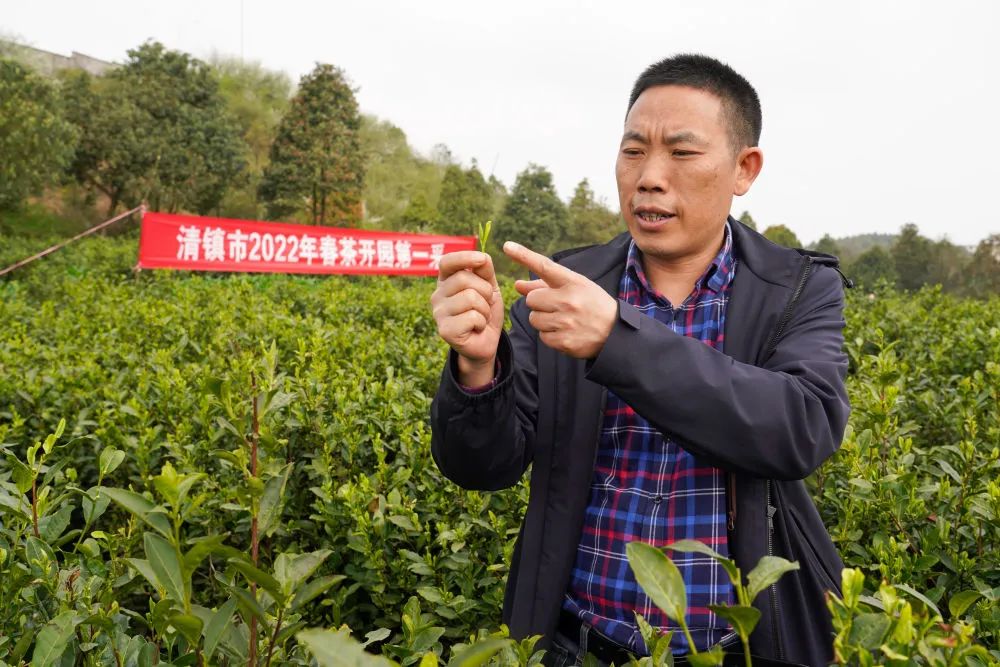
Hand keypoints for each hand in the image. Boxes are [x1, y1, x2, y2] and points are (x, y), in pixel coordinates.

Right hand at [430, 251, 504, 385]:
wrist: (485, 341)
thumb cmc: (484, 311)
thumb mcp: (489, 287)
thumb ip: (485, 271)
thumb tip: (482, 257)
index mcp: (445, 281)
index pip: (447, 262)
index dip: (464, 257)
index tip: (482, 259)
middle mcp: (437, 295)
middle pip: (463, 279)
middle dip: (484, 291)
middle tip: (485, 304)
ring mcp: (438, 313)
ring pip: (470, 298)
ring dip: (485, 309)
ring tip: (480, 317)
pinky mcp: (445, 330)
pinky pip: (472, 317)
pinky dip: (481, 322)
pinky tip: (476, 328)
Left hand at [503, 241, 616, 358]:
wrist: (616, 333)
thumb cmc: (592, 305)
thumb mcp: (575, 288)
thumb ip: (544, 285)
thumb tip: (516, 285)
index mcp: (573, 283)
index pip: (544, 266)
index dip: (524, 255)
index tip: (507, 246)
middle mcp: (568, 300)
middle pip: (531, 299)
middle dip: (538, 303)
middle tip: (555, 306)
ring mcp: (566, 321)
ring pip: (534, 319)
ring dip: (543, 320)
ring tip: (562, 320)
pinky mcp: (564, 341)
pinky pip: (542, 336)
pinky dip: (550, 335)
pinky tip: (565, 332)